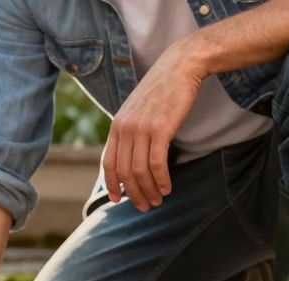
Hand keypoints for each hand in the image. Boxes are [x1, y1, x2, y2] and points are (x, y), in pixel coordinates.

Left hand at [103, 40, 206, 211]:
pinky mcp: (160, 129)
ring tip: (158, 200)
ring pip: (140, 171)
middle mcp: (125, 128)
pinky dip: (161, 180)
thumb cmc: (162, 90)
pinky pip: (156, 163)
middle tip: (145, 206)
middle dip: (133, 193)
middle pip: (124, 172)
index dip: (111, 184)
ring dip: (149, 190)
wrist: (180, 66)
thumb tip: (130, 157)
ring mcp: (141, 128)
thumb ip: (130, 131)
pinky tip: (167, 188)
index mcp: (117, 125)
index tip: (117, 200)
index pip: (108, 163)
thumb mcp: (137, 110)